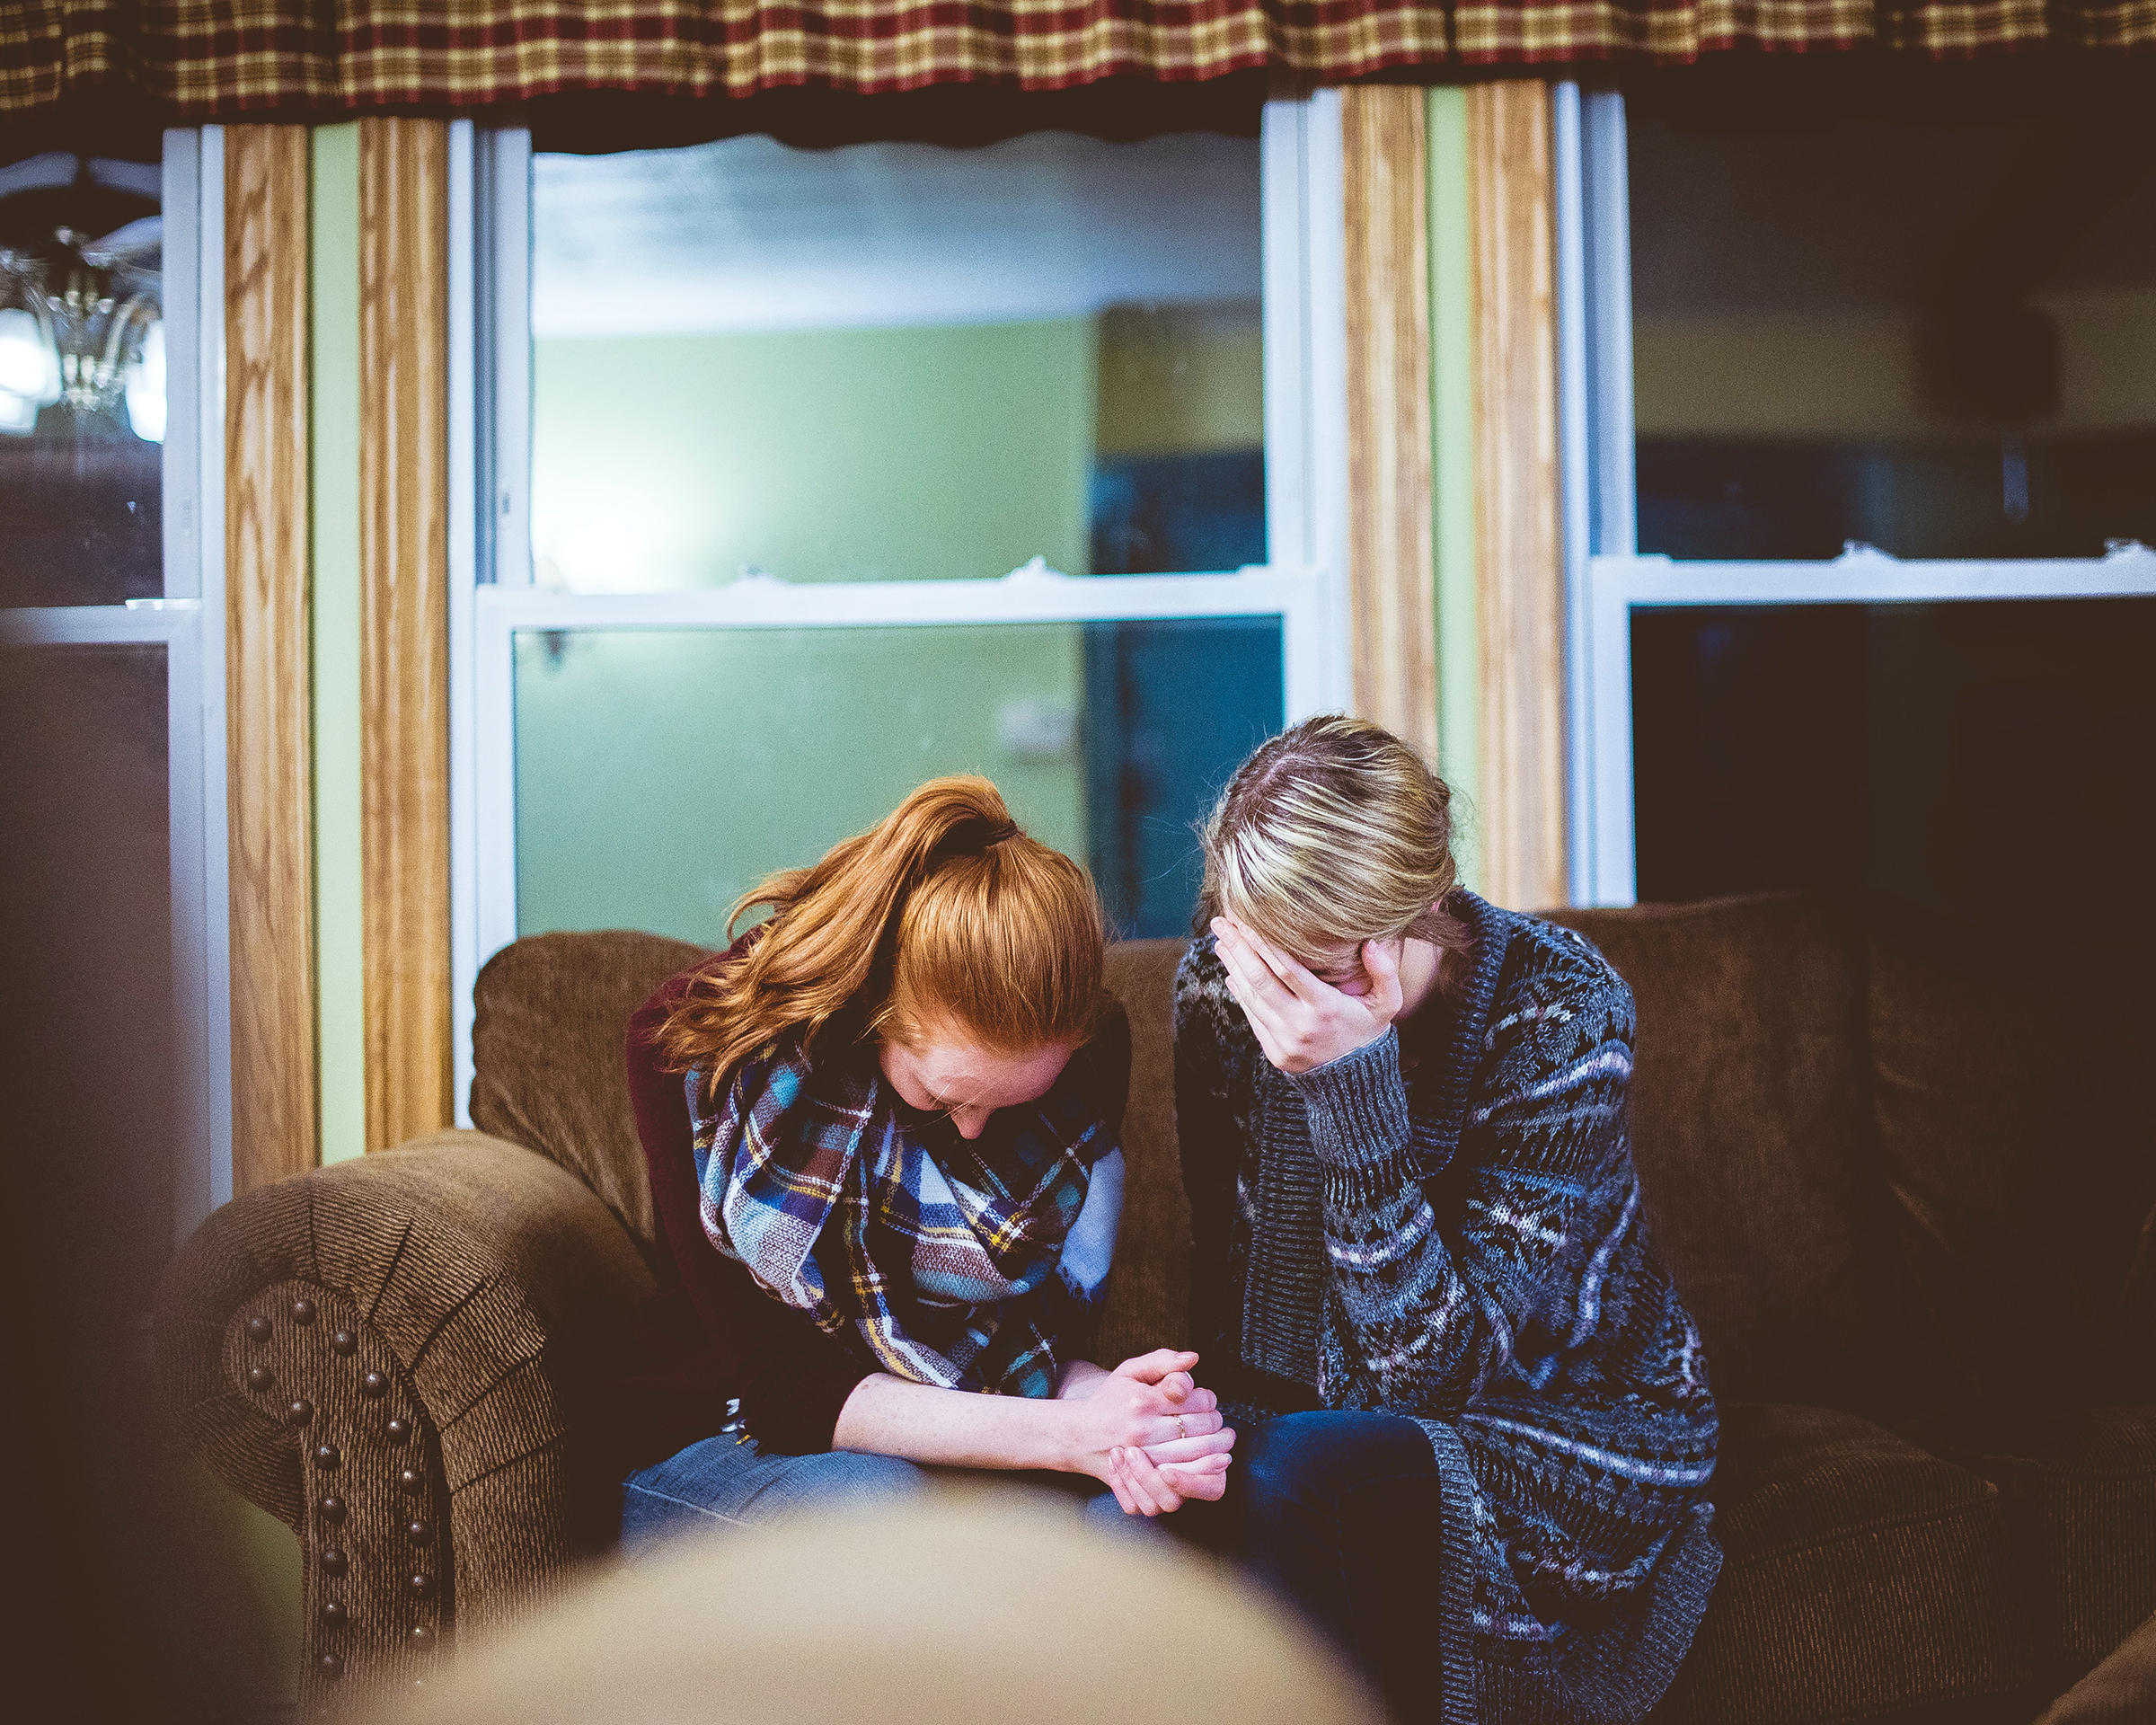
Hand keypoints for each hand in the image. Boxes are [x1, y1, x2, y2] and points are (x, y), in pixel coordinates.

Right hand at [1065, 1350, 1234, 1513]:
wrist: (1080, 1436)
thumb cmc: (1110, 1400)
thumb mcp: (1130, 1371)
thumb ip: (1163, 1360)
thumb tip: (1194, 1358)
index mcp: (1143, 1401)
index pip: (1196, 1401)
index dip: (1209, 1400)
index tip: (1207, 1401)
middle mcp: (1142, 1430)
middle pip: (1200, 1428)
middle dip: (1217, 1424)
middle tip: (1219, 1423)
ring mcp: (1142, 1457)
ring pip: (1195, 1454)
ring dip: (1216, 1448)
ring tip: (1223, 1441)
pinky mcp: (1141, 1477)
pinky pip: (1180, 1480)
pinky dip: (1200, 1472)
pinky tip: (1208, 1463)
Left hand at [1211, 917, 1403, 1074]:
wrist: (1356, 1083)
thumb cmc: (1369, 1032)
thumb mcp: (1387, 1004)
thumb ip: (1385, 973)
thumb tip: (1372, 943)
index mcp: (1326, 1008)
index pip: (1287, 969)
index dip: (1264, 944)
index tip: (1247, 921)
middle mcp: (1301, 1025)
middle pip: (1260, 980)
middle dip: (1238, 948)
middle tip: (1221, 923)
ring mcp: (1284, 1041)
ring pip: (1251, 997)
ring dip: (1233, 967)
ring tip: (1222, 942)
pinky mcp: (1274, 1053)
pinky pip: (1252, 1017)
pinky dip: (1240, 992)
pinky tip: (1232, 971)